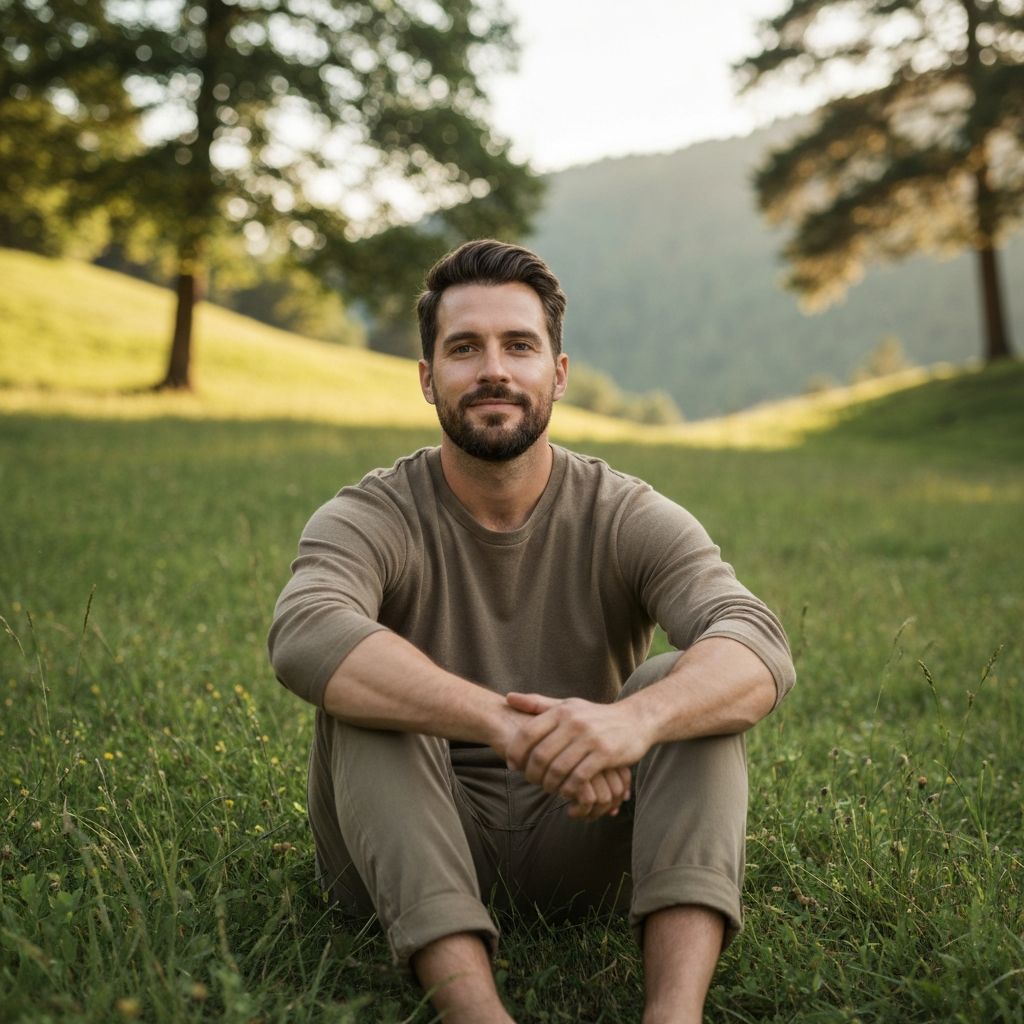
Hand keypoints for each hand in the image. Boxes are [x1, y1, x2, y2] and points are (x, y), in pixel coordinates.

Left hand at [503, 693, 653, 819]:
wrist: (635, 720)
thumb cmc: (595, 716)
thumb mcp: (567, 705)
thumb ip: (537, 704)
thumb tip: (508, 697)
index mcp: (560, 711)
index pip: (527, 733)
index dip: (516, 753)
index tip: (513, 766)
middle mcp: (573, 722)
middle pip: (540, 756)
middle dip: (532, 774)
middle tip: (532, 782)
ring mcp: (589, 738)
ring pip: (558, 769)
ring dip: (549, 785)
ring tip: (549, 788)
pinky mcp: (604, 754)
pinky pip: (578, 778)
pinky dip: (568, 789)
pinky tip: (567, 792)